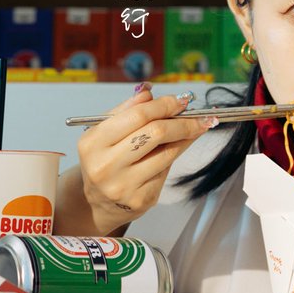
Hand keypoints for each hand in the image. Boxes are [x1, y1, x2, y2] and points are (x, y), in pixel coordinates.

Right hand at [75, 84, 216, 233]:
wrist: (99, 202)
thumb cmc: (105, 159)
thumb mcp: (106, 132)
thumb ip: (127, 110)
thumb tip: (149, 90)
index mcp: (93, 142)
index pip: (137, 115)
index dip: (164, 105)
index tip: (183, 100)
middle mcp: (105, 166)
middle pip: (155, 133)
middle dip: (183, 121)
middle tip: (200, 116)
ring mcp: (123, 185)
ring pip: (166, 153)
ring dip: (186, 137)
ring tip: (196, 128)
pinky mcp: (140, 199)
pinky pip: (166, 171)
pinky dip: (175, 155)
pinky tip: (179, 147)